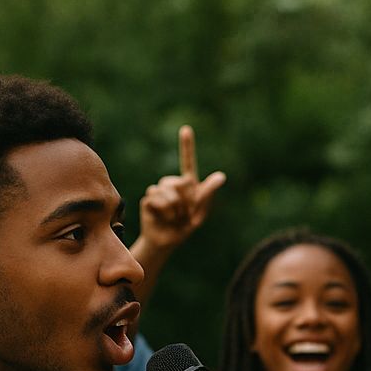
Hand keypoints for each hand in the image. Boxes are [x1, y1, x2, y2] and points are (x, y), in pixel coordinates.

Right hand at [137, 125, 225, 254]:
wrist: (167, 241)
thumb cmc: (185, 226)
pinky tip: (164, 218)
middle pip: (180, 182)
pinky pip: (157, 199)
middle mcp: (171, 183)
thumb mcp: (200, 212)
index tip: (186, 129)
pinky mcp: (148, 198)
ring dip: (175, 209)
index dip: (187, 146)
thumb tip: (221, 175)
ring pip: (168, 191)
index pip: (188, 162)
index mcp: (187, 185)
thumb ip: (207, 193)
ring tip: (174, 218)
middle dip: (185, 202)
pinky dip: (165, 212)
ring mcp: (158, 189)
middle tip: (183, 215)